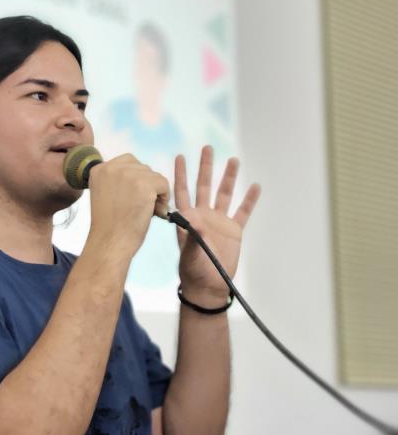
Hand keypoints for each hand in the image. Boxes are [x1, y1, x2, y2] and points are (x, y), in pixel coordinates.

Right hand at [87, 153, 170, 256]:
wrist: (110, 243)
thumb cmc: (110, 225)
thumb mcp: (106, 194)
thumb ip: (117, 181)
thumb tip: (143, 174)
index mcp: (99, 169)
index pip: (127, 162)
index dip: (134, 180)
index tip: (129, 198)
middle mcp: (111, 168)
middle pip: (142, 167)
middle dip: (146, 185)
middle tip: (139, 205)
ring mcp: (127, 174)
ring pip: (154, 175)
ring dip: (155, 192)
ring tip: (145, 210)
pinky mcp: (144, 184)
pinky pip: (163, 183)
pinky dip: (163, 197)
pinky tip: (153, 210)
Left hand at [174, 146, 260, 305]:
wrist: (208, 287)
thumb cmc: (193, 272)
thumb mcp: (190, 254)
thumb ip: (193, 237)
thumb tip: (195, 220)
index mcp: (187, 219)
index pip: (182, 191)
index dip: (180, 174)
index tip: (180, 156)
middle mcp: (202, 216)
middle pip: (204, 186)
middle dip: (205, 167)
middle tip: (207, 147)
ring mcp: (219, 222)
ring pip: (224, 194)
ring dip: (228, 177)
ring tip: (233, 159)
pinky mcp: (234, 231)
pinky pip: (243, 211)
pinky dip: (249, 199)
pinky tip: (254, 186)